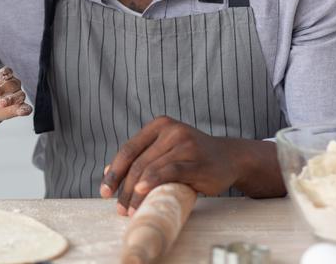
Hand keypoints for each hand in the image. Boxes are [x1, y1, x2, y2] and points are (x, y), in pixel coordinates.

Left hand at [0, 67, 31, 121]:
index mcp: (4, 76)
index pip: (7, 71)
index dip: (3, 74)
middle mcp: (14, 84)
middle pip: (13, 83)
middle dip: (1, 89)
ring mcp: (18, 96)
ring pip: (20, 95)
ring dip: (11, 99)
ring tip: (0, 104)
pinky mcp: (20, 108)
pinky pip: (27, 108)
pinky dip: (25, 109)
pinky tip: (21, 111)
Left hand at [100, 116, 248, 214]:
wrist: (230, 158)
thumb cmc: (192, 157)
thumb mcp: (165, 151)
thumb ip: (141, 158)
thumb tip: (106, 173)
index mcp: (159, 125)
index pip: (128, 149)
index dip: (114, 171)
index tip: (104, 191)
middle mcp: (171, 130)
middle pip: (138, 162)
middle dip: (124, 187)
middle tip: (119, 208)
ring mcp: (184, 143)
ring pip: (150, 169)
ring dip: (136, 192)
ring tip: (131, 210)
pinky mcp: (196, 160)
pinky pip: (169, 171)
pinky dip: (152, 182)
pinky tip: (142, 193)